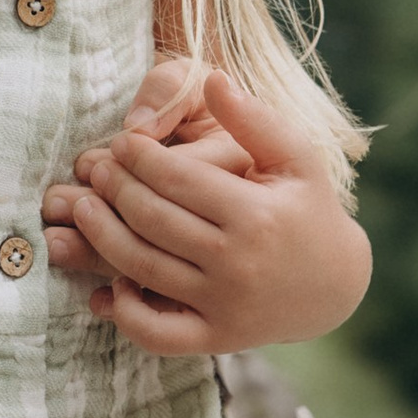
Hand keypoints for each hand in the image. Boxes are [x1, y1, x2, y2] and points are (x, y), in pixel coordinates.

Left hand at [42, 66, 370, 352]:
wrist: (335, 284)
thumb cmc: (307, 208)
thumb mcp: (294, 158)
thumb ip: (253, 118)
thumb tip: (212, 78)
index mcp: (256, 214)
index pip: (178, 178)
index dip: (140, 157)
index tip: (122, 142)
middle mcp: (237, 263)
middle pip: (152, 220)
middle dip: (115, 190)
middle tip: (94, 169)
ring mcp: (224, 305)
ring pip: (143, 269)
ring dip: (101, 238)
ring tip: (82, 209)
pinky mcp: (216, 339)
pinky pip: (157, 333)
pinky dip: (125, 313)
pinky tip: (109, 286)